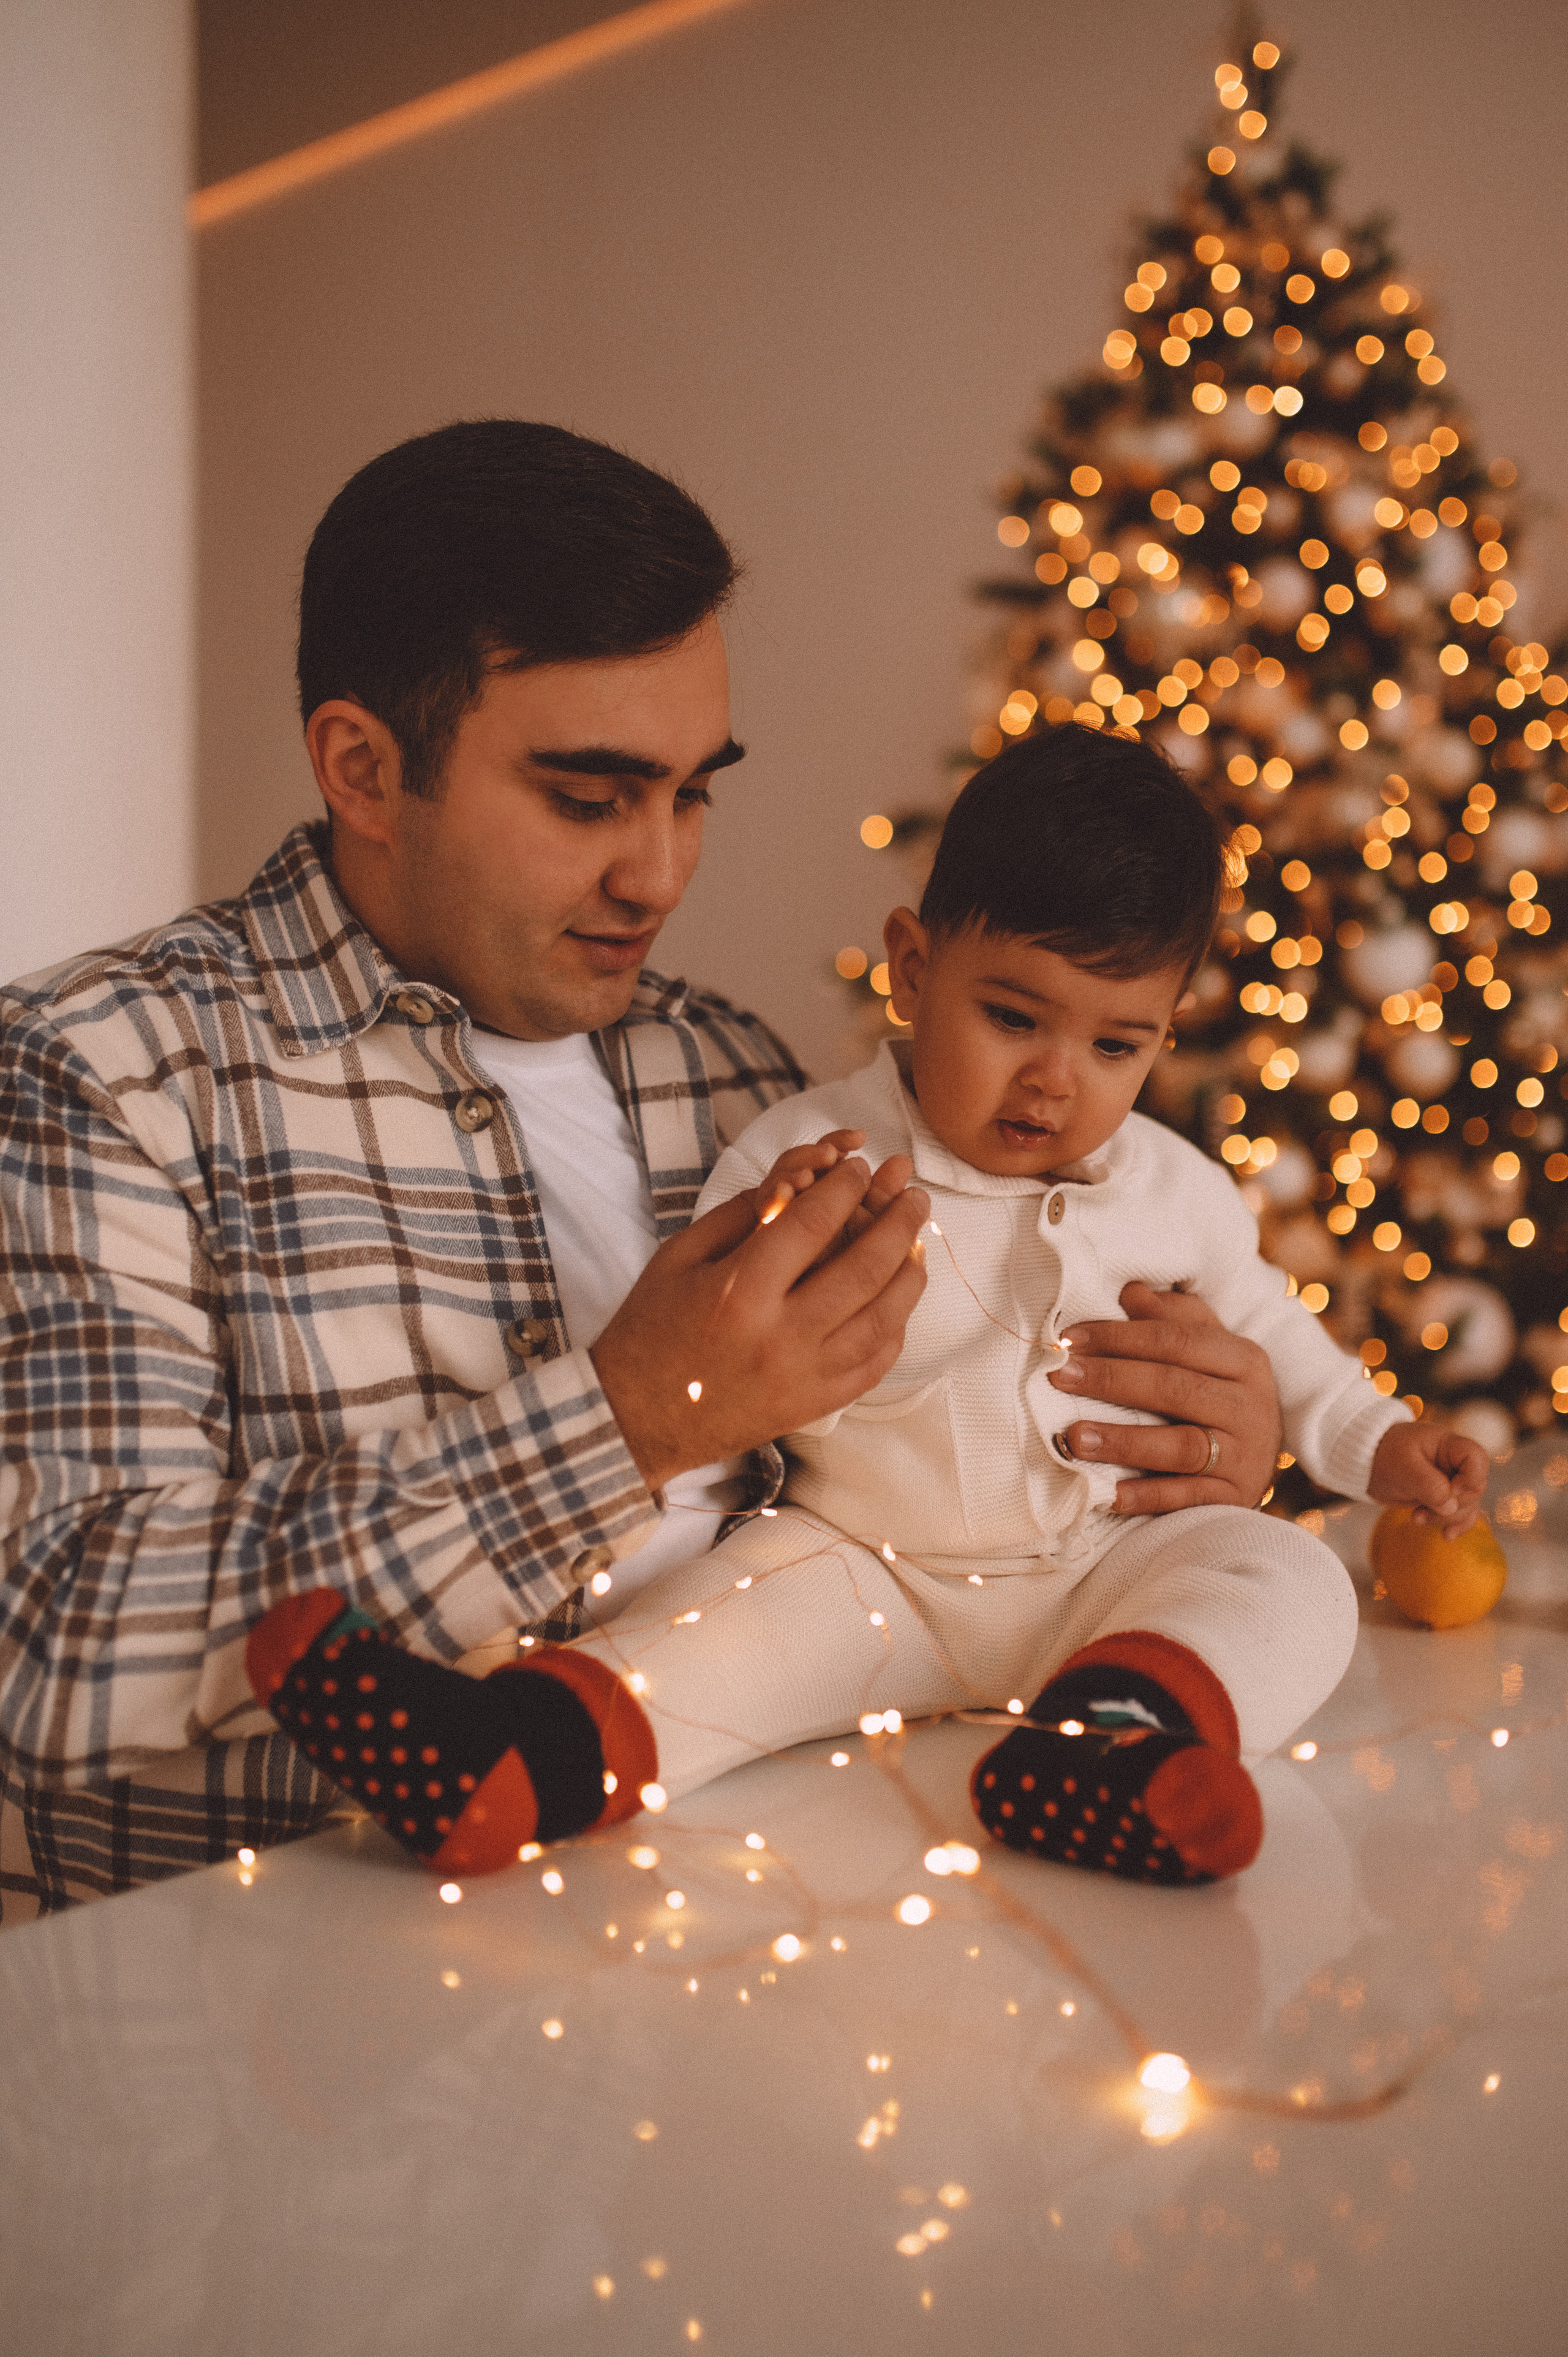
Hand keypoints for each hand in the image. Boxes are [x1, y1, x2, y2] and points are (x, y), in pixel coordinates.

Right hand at [591, 1154, 928, 1489]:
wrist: (635, 1418)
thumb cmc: (650, 1329)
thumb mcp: (679, 1256)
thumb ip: (741, 1215)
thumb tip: (802, 1182)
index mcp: (740, 1291)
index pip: (813, 1222)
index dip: (845, 1187)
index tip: (861, 1167)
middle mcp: (781, 1336)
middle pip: (865, 1266)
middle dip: (899, 1220)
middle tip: (915, 1193)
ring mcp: (805, 1376)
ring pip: (884, 1317)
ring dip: (910, 1271)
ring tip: (919, 1239)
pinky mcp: (816, 1405)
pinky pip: (876, 1362)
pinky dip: (896, 1325)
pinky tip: (899, 1297)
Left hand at [1048, 1281, 1282, 1512]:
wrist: (1258, 1460)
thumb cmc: (1219, 1393)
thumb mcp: (1206, 1350)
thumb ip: (1172, 1319)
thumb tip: (1130, 1290)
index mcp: (1243, 1359)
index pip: (1177, 1340)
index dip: (1120, 1337)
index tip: (1069, 1339)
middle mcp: (1250, 1406)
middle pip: (1175, 1388)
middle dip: (1111, 1381)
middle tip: (1059, 1378)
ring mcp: (1245, 1456)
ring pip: (1181, 1446)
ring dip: (1124, 1442)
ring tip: (1074, 1437)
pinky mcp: (1234, 1497)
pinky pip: (1186, 1497)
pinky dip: (1147, 1496)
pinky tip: (1108, 1494)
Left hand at [1368, 1420, 1488, 1537]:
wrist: (1367, 1464)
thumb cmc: (1383, 1456)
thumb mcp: (1403, 1467)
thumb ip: (1429, 1485)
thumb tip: (1451, 1507)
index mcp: (1447, 1444)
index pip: (1477, 1457)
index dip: (1469, 1479)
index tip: (1449, 1491)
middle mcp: (1454, 1462)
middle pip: (1474, 1488)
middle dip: (1452, 1506)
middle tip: (1420, 1510)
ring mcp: (1451, 1480)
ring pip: (1468, 1505)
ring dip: (1445, 1518)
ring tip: (1416, 1518)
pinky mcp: (1443, 1497)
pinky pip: (1461, 1513)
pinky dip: (1455, 1525)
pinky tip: (1446, 1536)